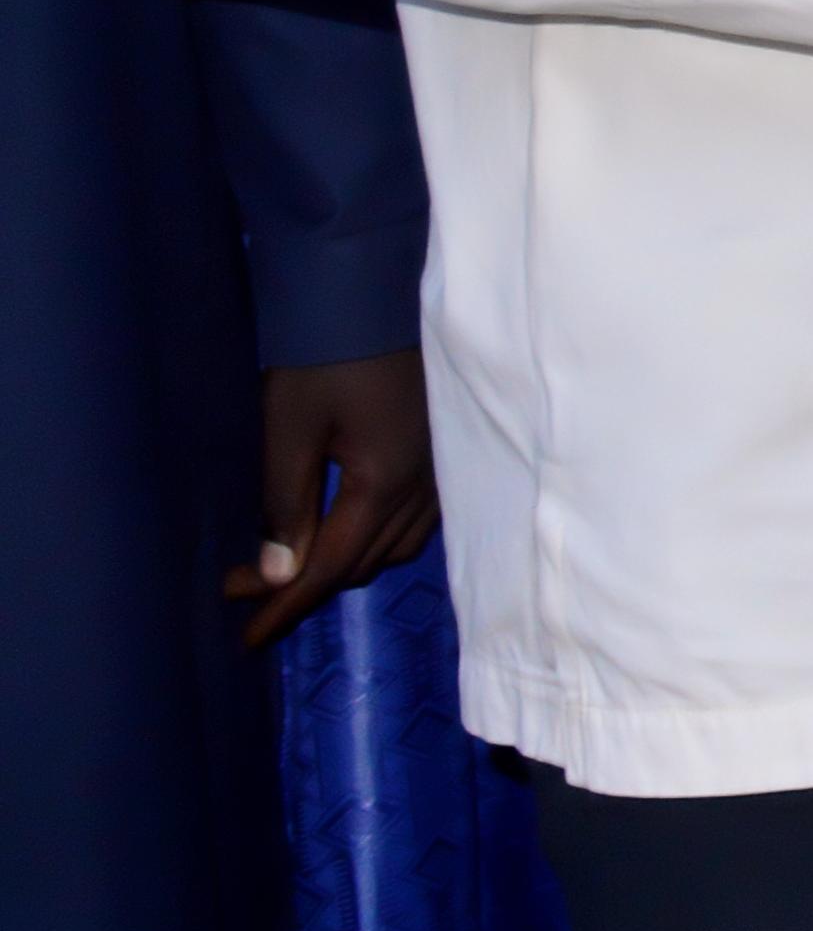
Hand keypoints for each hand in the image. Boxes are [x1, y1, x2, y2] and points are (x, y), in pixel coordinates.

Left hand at [229, 346, 434, 649]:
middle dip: (304, 582)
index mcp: (383, 484)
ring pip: (396, 547)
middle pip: (364, 562)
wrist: (378, 293)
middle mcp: (423, 486)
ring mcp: (442, 470)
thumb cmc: (326, 358)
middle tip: (248, 582)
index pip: (330, 566)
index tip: (247, 636)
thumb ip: (284, 504)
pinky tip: (356, 529)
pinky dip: (381, 539)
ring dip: (345, 564)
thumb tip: (279, 575)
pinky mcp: (447, 453)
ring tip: (296, 564)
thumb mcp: (289, 429)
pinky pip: (420, 522)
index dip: (285, 605)